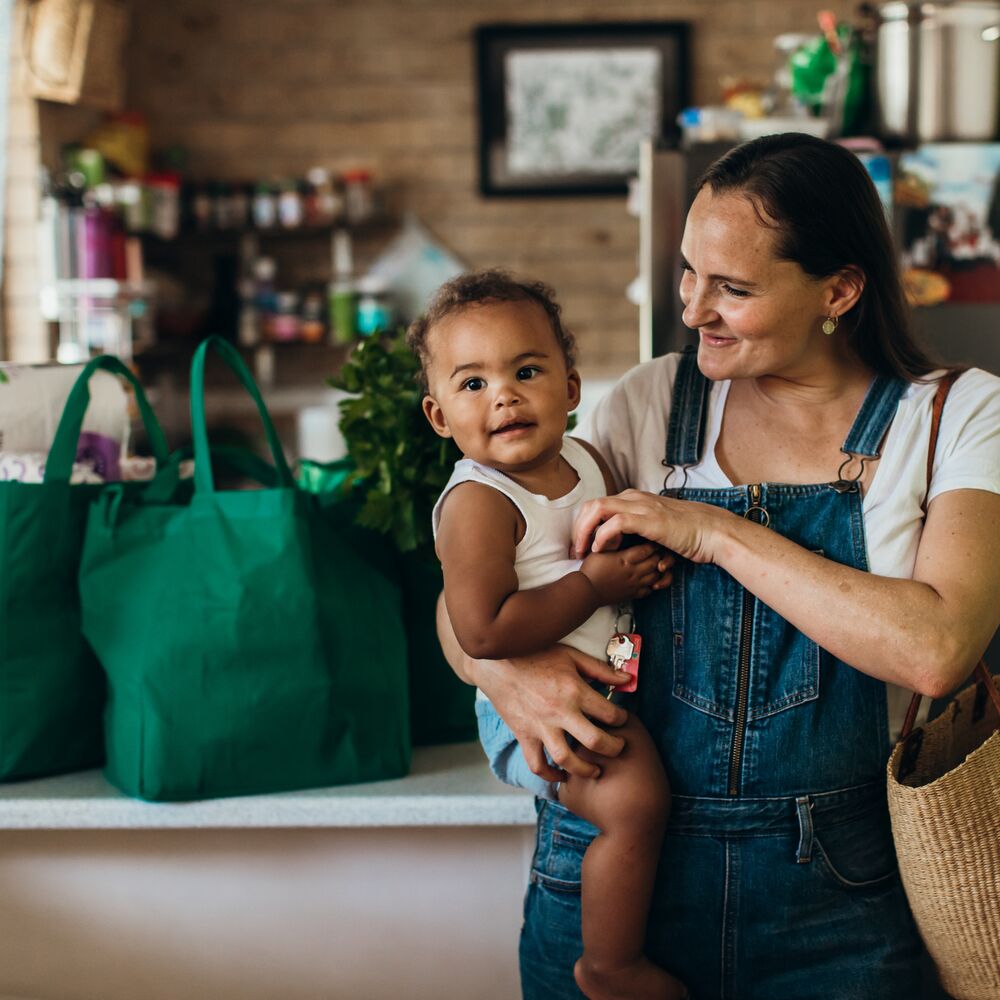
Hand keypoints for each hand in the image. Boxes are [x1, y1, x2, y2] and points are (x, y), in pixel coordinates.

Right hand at [473, 645, 631, 781]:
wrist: (496, 661)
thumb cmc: (535, 654)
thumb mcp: (571, 656)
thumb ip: (600, 669)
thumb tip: (627, 679)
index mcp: (574, 690)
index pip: (609, 713)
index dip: (622, 719)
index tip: (622, 720)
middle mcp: (559, 712)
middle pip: (595, 741)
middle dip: (614, 749)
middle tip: (618, 749)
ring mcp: (540, 726)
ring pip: (567, 759)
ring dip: (585, 769)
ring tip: (595, 770)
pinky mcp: (524, 735)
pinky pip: (537, 764)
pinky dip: (549, 775)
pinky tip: (561, 775)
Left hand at [573, 489, 732, 563]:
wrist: (711, 531)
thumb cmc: (686, 533)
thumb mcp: (655, 528)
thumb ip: (637, 529)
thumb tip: (619, 541)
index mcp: (633, 499)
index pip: (597, 506)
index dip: (583, 525)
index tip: (580, 546)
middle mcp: (633, 498)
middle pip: (591, 505)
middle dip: (578, 528)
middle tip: (576, 551)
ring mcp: (641, 506)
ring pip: (598, 509)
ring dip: (585, 531)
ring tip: (583, 552)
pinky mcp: (648, 519)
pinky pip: (615, 523)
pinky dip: (603, 536)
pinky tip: (601, 550)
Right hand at [579, 543, 673, 603]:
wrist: (585, 592)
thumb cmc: (590, 571)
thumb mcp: (598, 550)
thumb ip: (609, 540)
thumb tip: (614, 529)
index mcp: (626, 559)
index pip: (647, 549)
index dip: (652, 543)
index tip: (651, 539)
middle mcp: (633, 572)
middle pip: (655, 561)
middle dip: (657, 554)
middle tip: (656, 549)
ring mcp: (634, 584)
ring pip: (655, 576)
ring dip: (656, 569)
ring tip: (653, 563)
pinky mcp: (632, 594)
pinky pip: (649, 590)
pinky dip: (652, 584)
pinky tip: (647, 579)